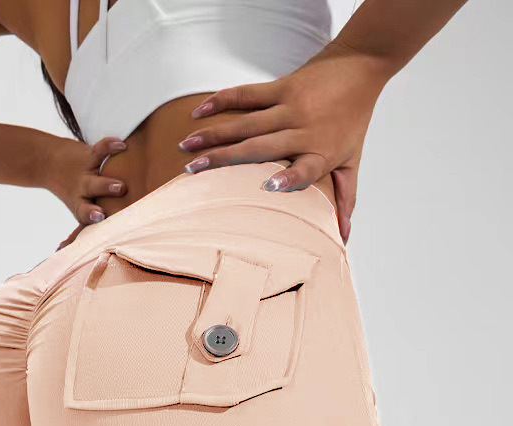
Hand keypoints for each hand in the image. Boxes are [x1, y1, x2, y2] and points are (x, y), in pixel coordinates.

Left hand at [43, 136, 128, 246]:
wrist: (48, 162)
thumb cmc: (72, 191)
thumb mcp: (77, 208)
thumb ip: (79, 230)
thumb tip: (62, 253)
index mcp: (80, 207)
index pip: (84, 220)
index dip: (87, 228)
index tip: (94, 234)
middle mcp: (82, 193)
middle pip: (87, 206)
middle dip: (94, 211)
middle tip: (103, 216)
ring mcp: (86, 175)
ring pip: (96, 181)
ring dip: (106, 185)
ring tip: (120, 187)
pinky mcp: (89, 156)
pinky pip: (100, 150)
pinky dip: (110, 147)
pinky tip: (121, 146)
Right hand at [177, 42, 392, 242]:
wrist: (361, 67)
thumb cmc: (354, 120)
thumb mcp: (352, 161)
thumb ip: (345, 197)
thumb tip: (344, 236)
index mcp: (321, 152)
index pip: (305, 170)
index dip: (289, 179)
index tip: (270, 186)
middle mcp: (303, 130)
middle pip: (259, 148)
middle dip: (223, 159)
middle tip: (192, 171)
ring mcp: (291, 107)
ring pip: (245, 122)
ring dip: (213, 134)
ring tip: (186, 146)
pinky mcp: (282, 87)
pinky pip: (247, 94)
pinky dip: (221, 100)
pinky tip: (198, 112)